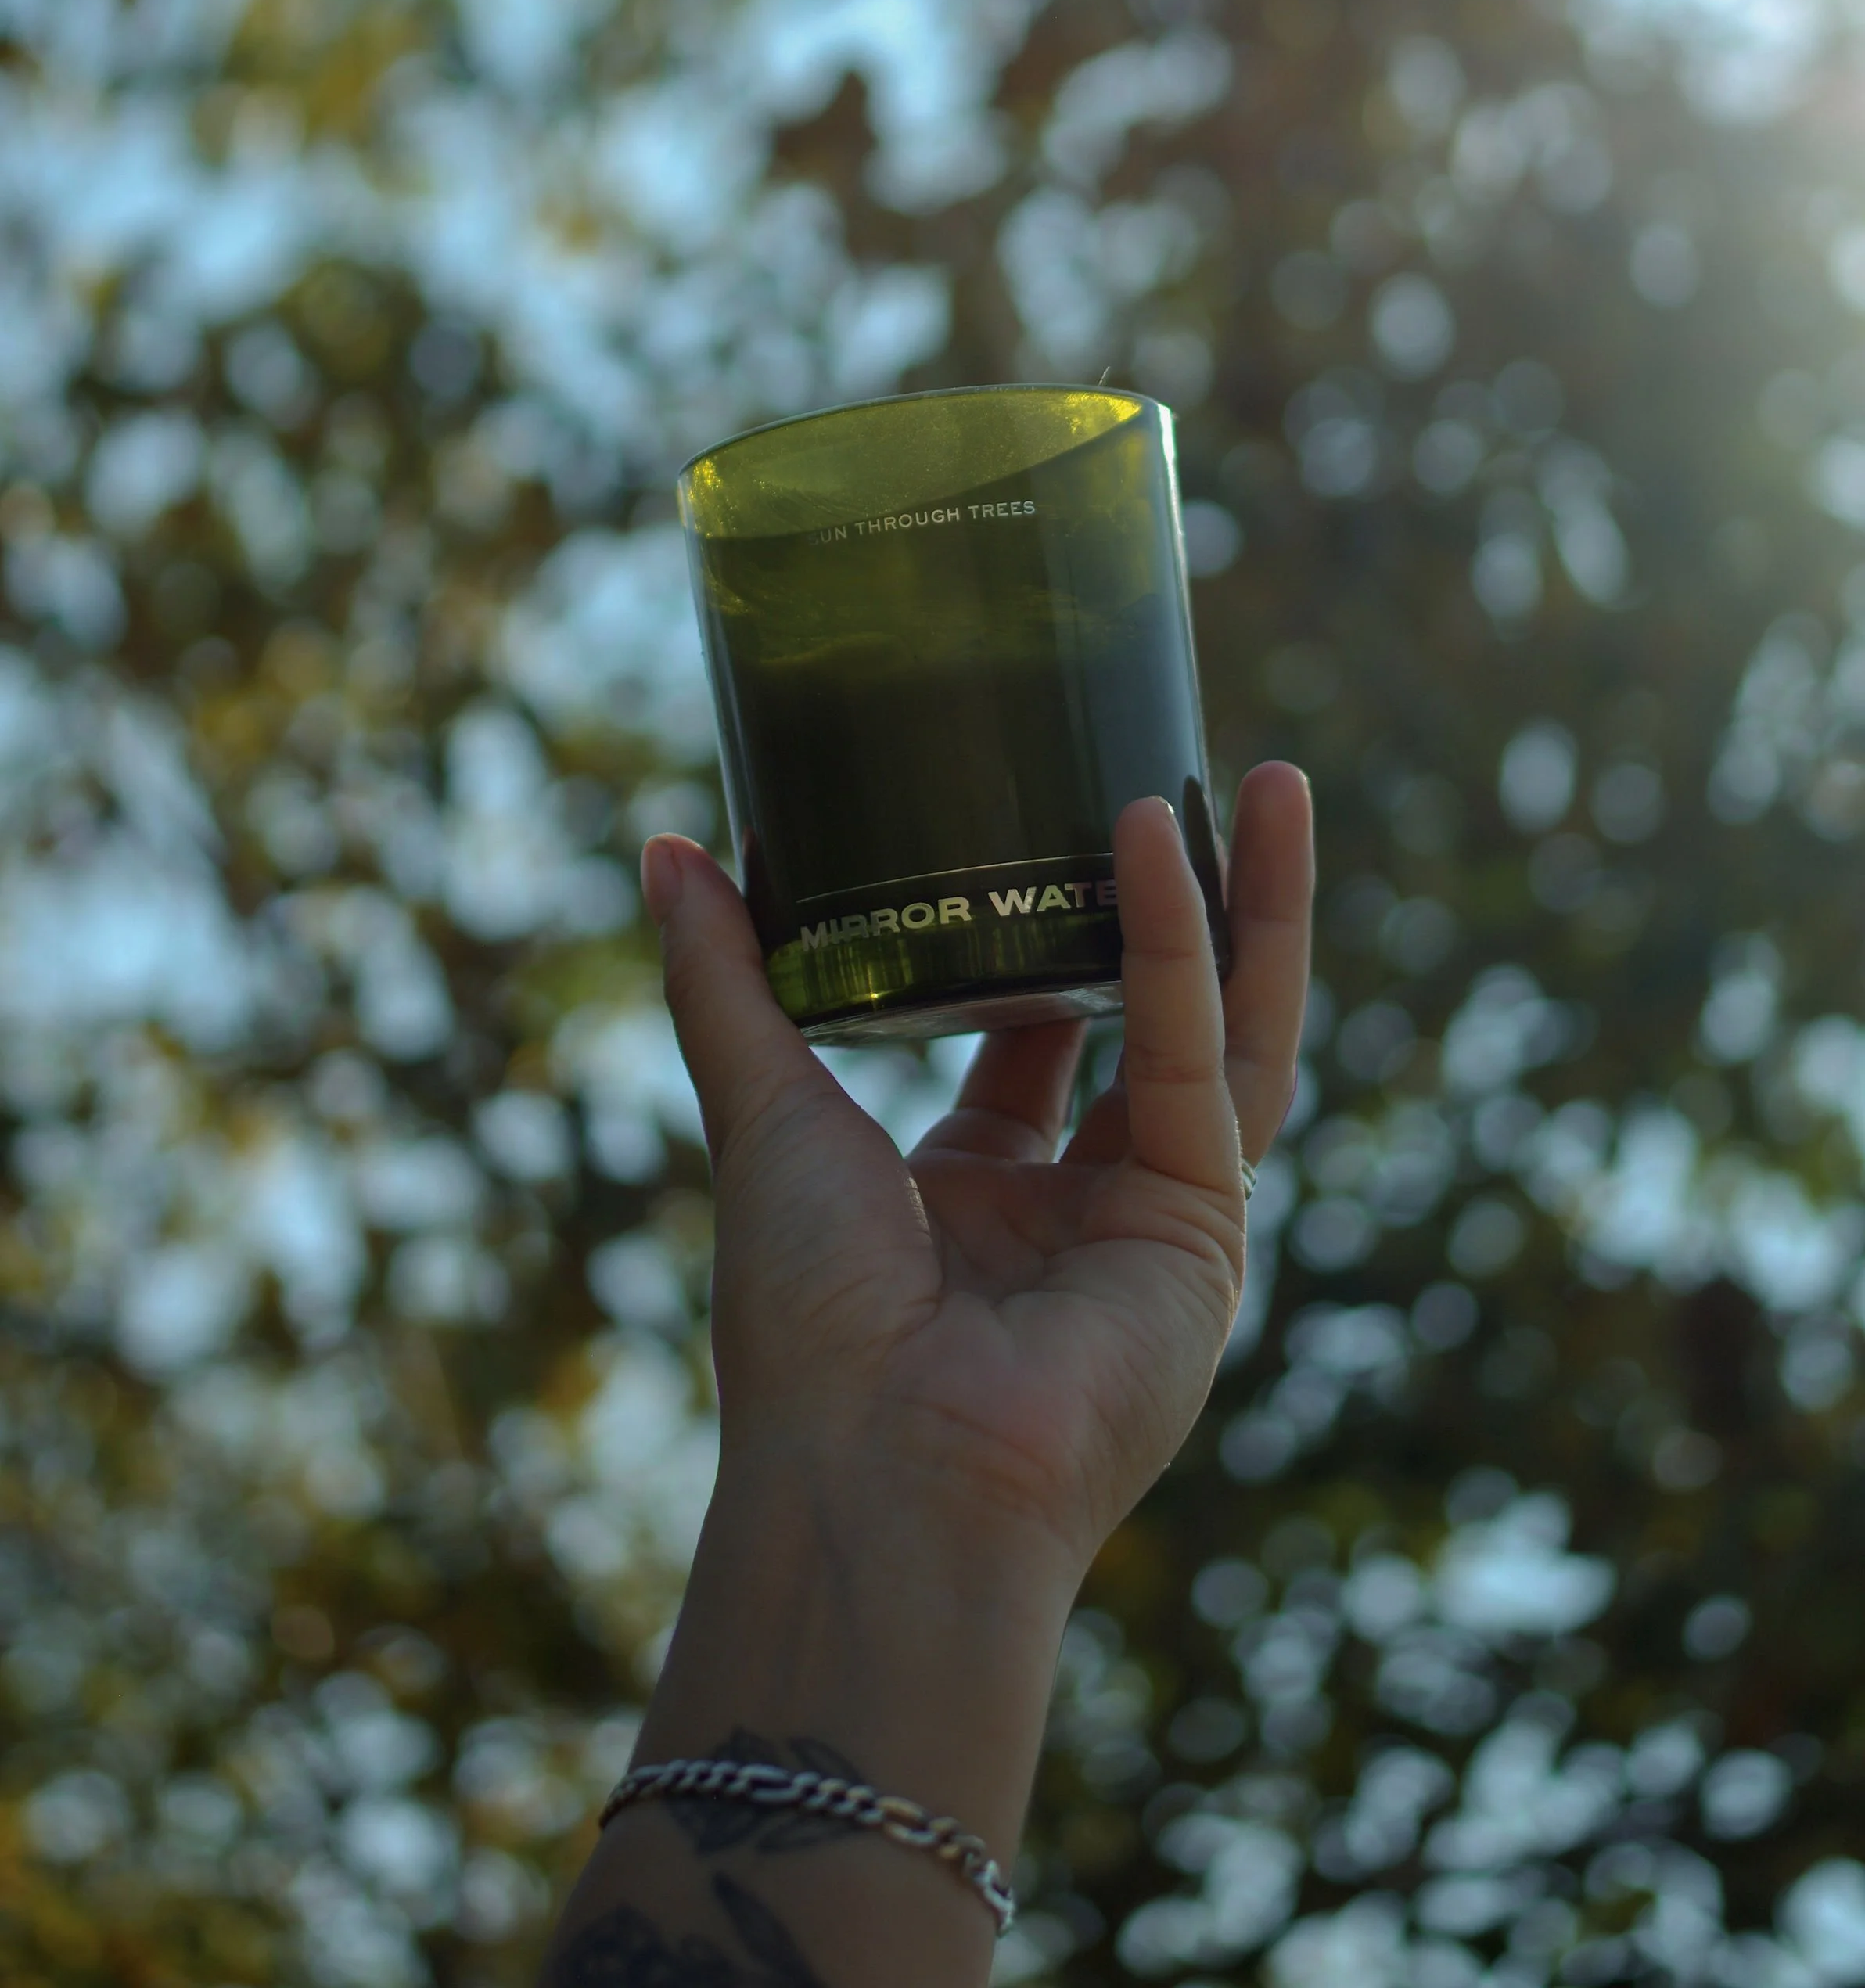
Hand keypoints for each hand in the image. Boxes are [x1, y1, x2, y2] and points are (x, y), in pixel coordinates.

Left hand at [644, 765, 1312, 1581]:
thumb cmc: (805, 1322)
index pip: (1037, 1040)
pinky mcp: (1203, 1230)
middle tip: (1201, 775)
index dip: (1054, 936)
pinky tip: (1165, 837)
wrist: (874, 1474)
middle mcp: (1076, 1203)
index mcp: (972, 1190)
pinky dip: (1187, 947)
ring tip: (1275, 777)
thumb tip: (667, 845)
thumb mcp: (763, 1113)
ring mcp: (1154, 1220)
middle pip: (1159, 1018)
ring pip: (1227, 1029)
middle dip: (1191, 902)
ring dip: (1252, 904)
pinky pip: (1200, 1060)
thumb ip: (727, 979)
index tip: (1060, 822)